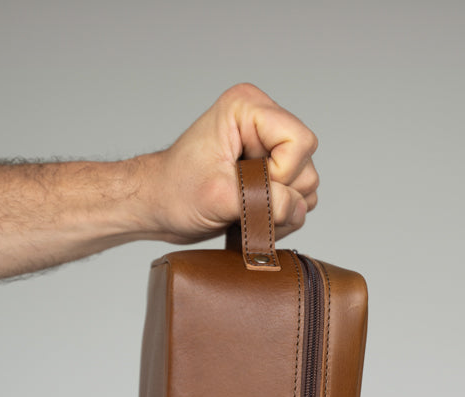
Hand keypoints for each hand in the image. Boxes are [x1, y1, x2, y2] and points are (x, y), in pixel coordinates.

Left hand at [139, 83, 318, 243]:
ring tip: (243, 215)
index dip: (281, 173)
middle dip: (279, 196)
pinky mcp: (271, 173)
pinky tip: (249, 218)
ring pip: (306, 188)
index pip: (299, 142)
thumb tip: (298, 210)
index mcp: (248, 108)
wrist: (158, 207)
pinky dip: (279, 218)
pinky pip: (298, 202)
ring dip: (280, 212)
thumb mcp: (218, 196)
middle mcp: (264, 123)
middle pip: (306, 168)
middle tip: (241, 204)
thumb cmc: (175, 192)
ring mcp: (269, 150)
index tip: (247, 185)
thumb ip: (263, 201)